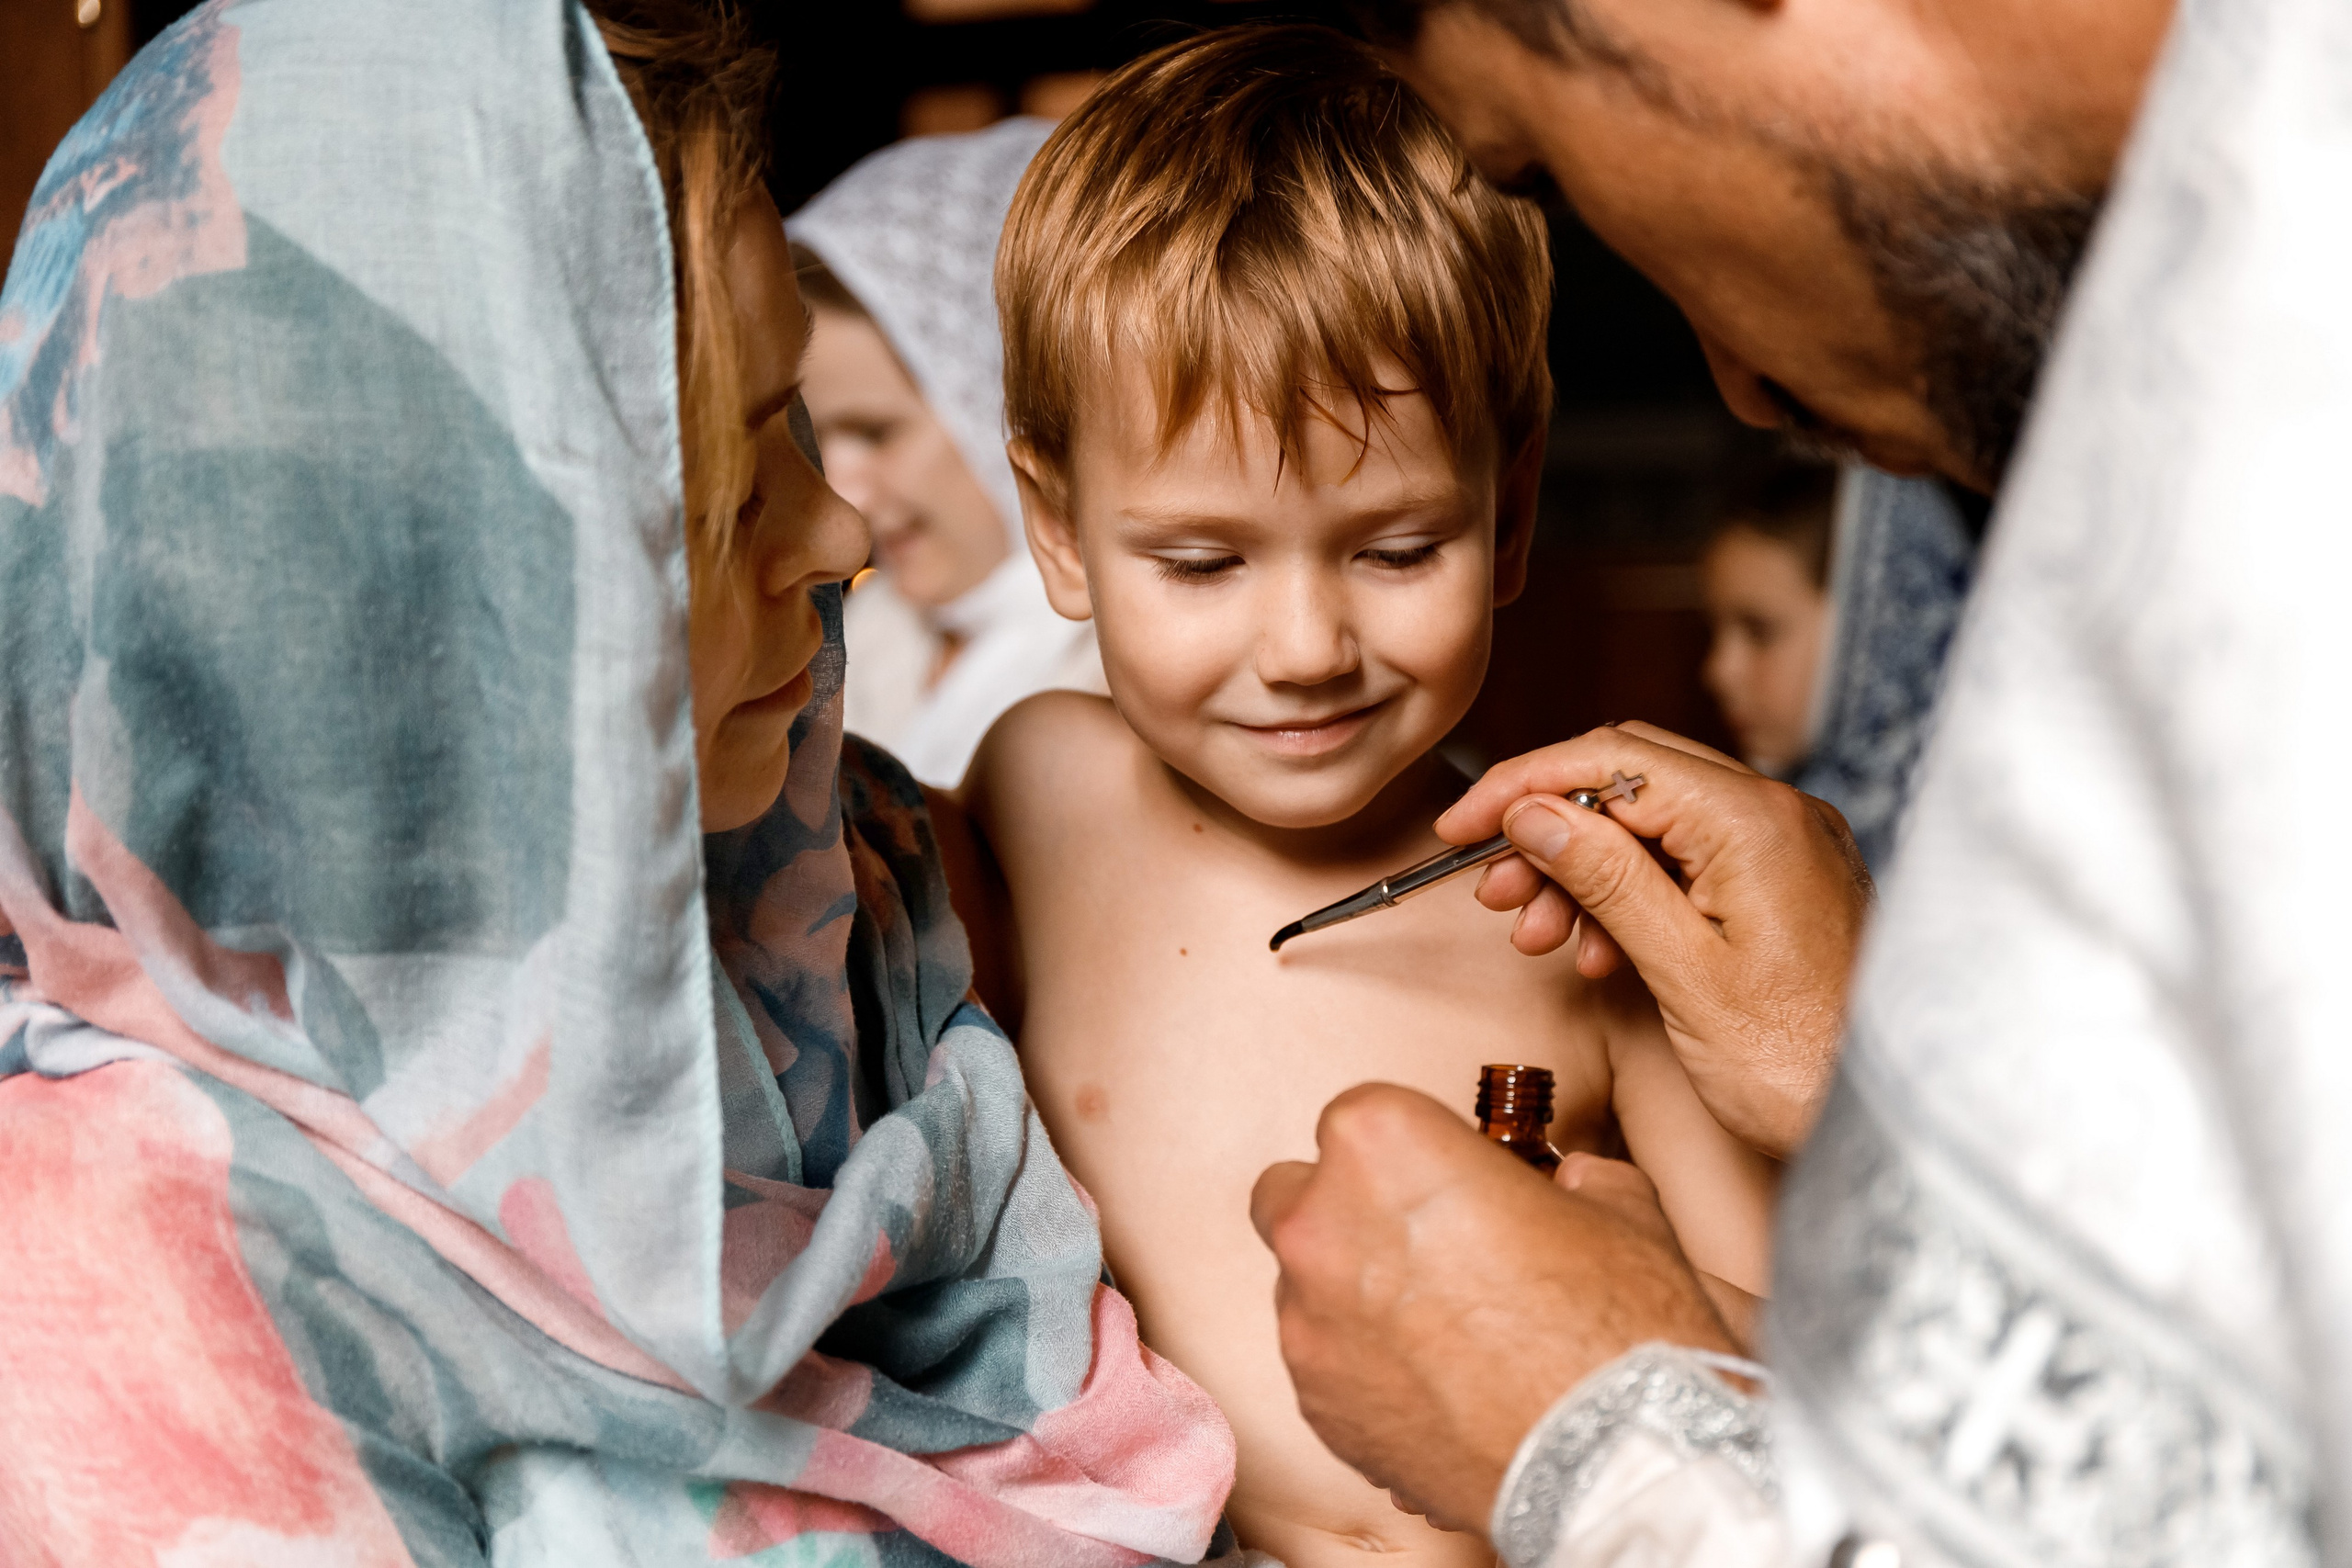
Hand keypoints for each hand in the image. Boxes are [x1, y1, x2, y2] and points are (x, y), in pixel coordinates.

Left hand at [1251, 1085, 1737, 1535]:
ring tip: (1443, 1336)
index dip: (1408, 1148)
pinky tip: (1438, 1393)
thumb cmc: (1615, 1324)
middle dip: (1346, 1211)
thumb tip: (1570, 1184)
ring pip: (1306, 1288)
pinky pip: (1326, 1369)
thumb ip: (1571, 1179)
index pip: (1360, 1118)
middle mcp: (1319, 1226)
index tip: (1445, 1178)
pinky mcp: (1316, 1409)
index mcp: (1379, 1145)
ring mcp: (1307, 1326)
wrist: (1614, 1465)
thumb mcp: (1617, 1207)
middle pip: (1297, 1194)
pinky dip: (1365, 1373)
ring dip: (1355, 1298)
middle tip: (1422, 1246)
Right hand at [1438, 724, 1869, 1158]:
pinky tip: (1597, 951)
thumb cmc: (1808, 1067)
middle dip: (1549, 830)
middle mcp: (1780, 815)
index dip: (1522, 786)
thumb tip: (1534, 813)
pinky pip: (1691, 863)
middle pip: (1630, 781)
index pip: (1610, 758)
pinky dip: (1631, 895)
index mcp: (1754, 821)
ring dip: (1583, 869)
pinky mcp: (1788, 885)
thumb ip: (1605, 879)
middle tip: (1495, 891)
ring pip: (1655, 824)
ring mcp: (1788, 848)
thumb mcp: (1683, 973)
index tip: (1461, 827)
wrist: (1904, 1126)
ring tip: (1537, 934)